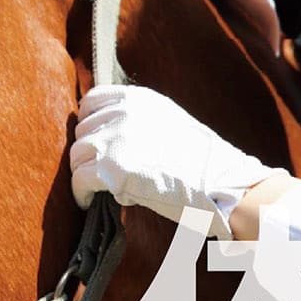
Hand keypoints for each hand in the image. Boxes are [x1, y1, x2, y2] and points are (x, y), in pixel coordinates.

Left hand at [69, 85, 289, 238]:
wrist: (224, 185)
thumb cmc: (202, 162)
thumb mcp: (170, 121)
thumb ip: (137, 120)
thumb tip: (104, 134)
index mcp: (138, 99)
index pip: (91, 101)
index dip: (88, 123)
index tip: (92, 140)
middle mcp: (124, 113)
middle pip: (82, 131)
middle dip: (88, 152)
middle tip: (100, 171)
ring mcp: (116, 139)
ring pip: (76, 156)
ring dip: (84, 173)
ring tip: (97, 188)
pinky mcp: (112, 169)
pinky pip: (79, 180)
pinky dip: (80, 194)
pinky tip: (88, 201)